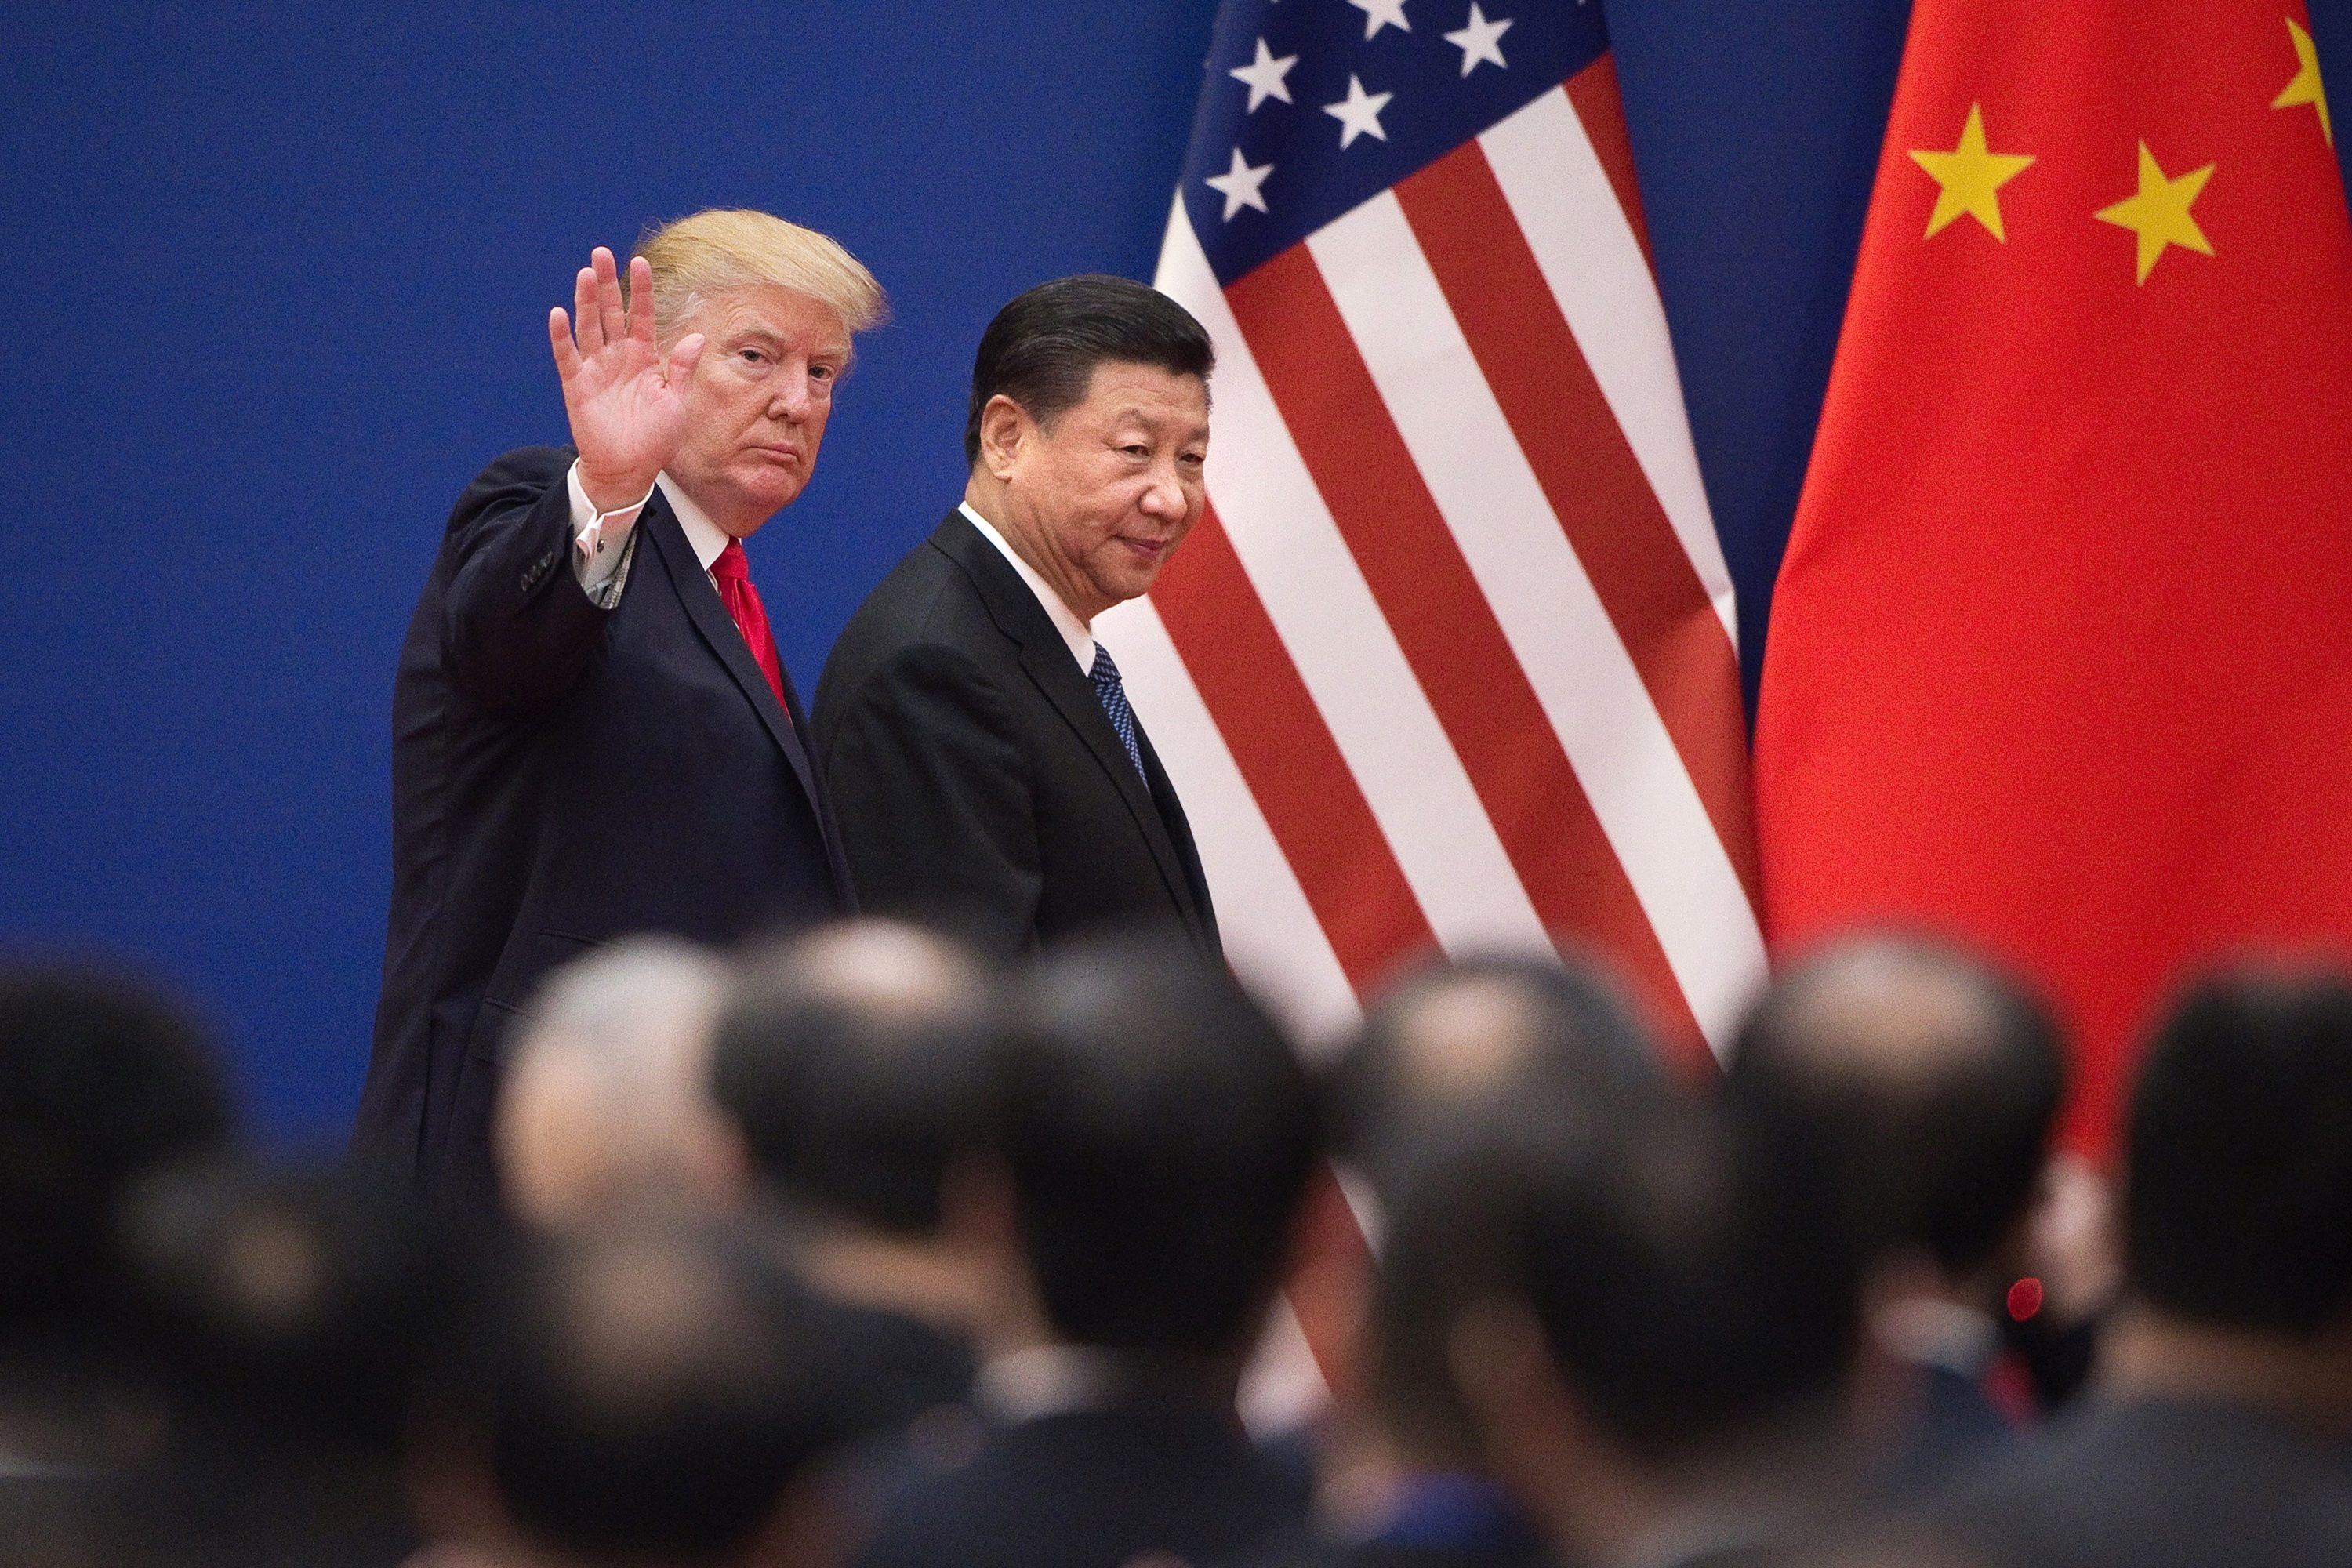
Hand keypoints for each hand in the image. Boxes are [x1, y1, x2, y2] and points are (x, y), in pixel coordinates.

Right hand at [547, 248, 705, 510]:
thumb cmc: (656, 438)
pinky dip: (561, 336)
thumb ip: (681, 368)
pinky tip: (558, 313)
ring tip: (585, 273)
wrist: (630, 470)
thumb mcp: (677, 402)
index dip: (640, 290)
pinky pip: (567, 356)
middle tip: (601, 252)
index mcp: (643, 358)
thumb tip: (697, 336)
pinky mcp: (576, 386)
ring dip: (586, 301)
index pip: (640, 316)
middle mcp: (618, 357)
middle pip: (610, 312)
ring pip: (589, 327)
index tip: (641, 262)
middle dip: (607, 283)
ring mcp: (596, 369)